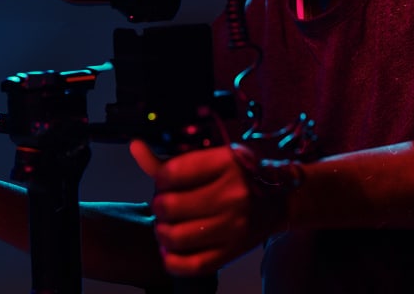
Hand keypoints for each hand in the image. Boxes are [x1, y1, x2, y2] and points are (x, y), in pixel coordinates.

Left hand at [131, 140, 283, 276]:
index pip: (172, 173)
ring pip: (174, 237)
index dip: (159, 179)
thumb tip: (135, 147)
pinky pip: (188, 265)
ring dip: (162, 232)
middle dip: (159, 205)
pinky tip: (172, 248)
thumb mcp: (212, 158)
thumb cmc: (238, 176)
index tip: (164, 181)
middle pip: (169, 206)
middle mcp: (234, 194)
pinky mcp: (231, 253)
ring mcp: (234, 226)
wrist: (279, 201)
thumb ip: (171, 159)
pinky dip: (171, 259)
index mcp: (228, 162)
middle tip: (165, 204)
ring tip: (167, 225)